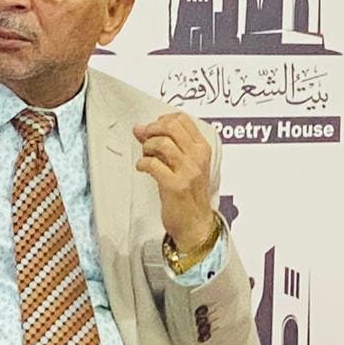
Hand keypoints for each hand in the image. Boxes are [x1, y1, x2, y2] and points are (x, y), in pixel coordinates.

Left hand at [133, 112, 215, 251]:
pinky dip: (143, 164)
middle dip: (152, 129)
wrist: (196, 224)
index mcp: (202, 149)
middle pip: (171, 126)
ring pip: (162, 143)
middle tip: (144, 139)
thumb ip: (165, 145)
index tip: (153, 129)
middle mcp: (197, 157)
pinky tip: (142, 169)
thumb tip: (140, 129)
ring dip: (147, 147)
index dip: (162, 120)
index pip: (183, 119)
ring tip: (146, 156)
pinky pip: (153, 164)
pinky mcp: (175, 186)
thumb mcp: (183, 166)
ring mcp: (187, 171)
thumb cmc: (189, 196)